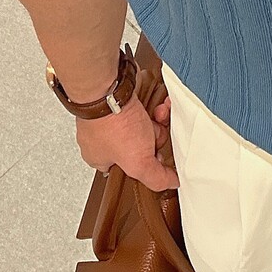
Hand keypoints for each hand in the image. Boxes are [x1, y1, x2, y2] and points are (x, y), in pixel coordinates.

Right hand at [74, 66, 178, 191]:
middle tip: (156, 133)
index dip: (148, 163)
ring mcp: (109, 116)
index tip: (158, 157)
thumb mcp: (138, 164)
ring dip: (158, 119)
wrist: (108, 89)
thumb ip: (155, 178)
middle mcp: (102, 137)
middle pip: (141, 144)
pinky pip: (142, 106)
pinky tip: (161, 104)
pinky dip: (154, 105)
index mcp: (100, 158)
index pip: (129, 169)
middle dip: (155, 137)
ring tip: (160, 114)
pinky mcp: (117, 98)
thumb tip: (170, 183)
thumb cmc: (111, 124)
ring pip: (143, 124)